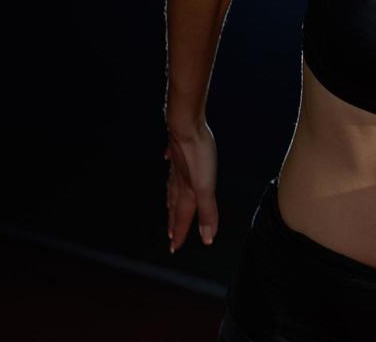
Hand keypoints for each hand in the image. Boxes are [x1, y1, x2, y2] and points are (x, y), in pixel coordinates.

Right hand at [164, 119, 219, 253]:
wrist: (186, 126)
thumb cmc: (198, 155)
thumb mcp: (207, 187)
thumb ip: (208, 212)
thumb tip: (207, 238)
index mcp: (187, 191)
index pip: (183, 217)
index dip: (180, 233)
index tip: (175, 247)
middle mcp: (179, 180)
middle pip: (176, 205)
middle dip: (174, 221)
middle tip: (171, 234)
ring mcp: (178, 164)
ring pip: (173, 186)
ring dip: (171, 199)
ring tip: (169, 205)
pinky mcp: (179, 149)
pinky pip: (172, 161)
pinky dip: (170, 165)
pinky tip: (167, 158)